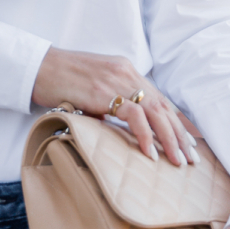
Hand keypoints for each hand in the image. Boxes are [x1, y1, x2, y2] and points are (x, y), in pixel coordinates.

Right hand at [32, 47, 197, 167]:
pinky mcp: (105, 91)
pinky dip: (145, 135)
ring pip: (155, 111)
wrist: (39, 67)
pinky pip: (134, 115)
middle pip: (163, 106)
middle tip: (190, 158)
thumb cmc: (61, 81)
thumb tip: (124, 127)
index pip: (159, 98)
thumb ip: (111, 103)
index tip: (187, 142)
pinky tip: (151, 153)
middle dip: (179, 134)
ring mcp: (117, 80)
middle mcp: (127, 72)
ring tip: (177, 161)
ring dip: (169, 138)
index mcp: (126, 70)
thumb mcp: (93, 90)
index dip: (175, 121)